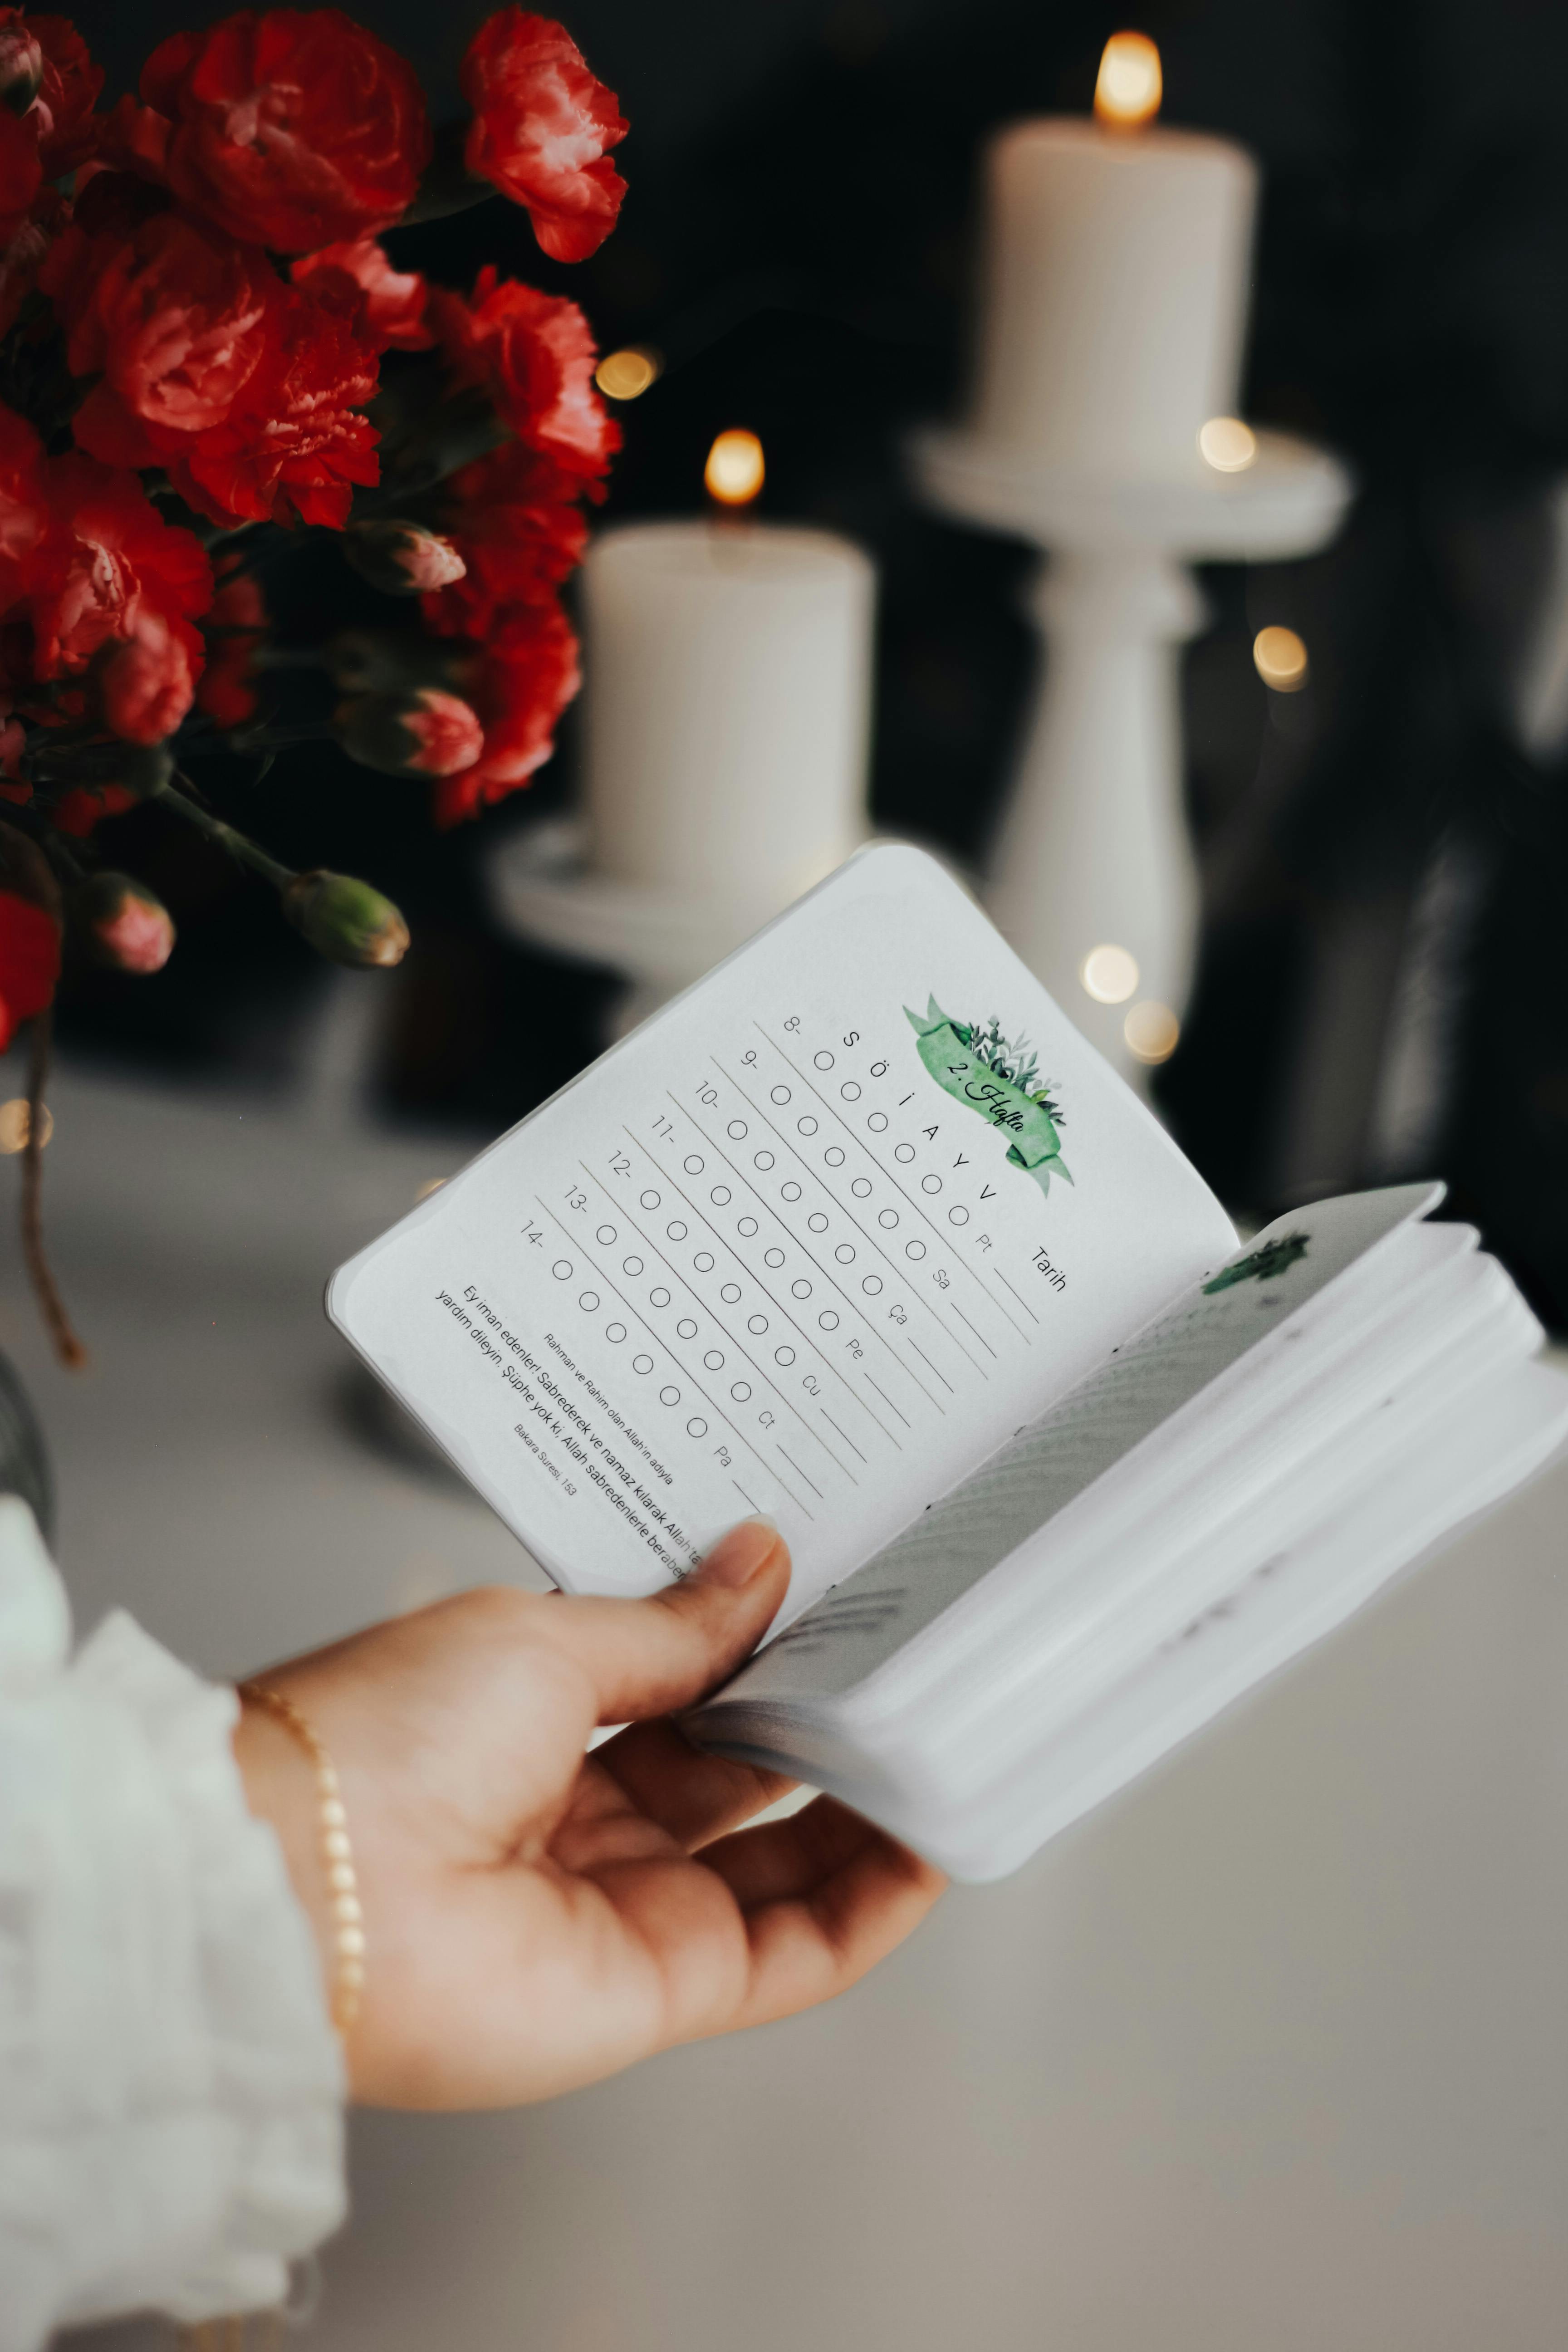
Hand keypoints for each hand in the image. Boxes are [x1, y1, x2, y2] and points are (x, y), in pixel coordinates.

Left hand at [232, 1520, 943, 2107]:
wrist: (309, 1886)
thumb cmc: (384, 1740)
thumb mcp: (547, 1635)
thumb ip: (674, 1624)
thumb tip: (761, 1564)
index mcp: (536, 1719)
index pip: (683, 1684)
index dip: (764, 1648)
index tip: (846, 1602)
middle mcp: (583, 1815)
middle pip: (741, 1772)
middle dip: (827, 1718)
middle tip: (913, 1659)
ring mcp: (627, 1905)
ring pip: (784, 1863)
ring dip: (868, 1809)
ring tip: (946, 1738)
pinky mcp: (662, 1986)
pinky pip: (796, 1950)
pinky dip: (872, 1903)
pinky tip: (928, 1843)